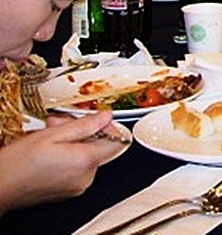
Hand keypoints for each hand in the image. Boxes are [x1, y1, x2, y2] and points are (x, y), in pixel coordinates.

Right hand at [0, 111, 119, 214]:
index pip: (118, 141)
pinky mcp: (69, 191)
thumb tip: (106, 117)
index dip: (109, 127)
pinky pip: (78, 168)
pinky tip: (50, 151)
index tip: (96, 119)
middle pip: (100, 146)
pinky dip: (69, 156)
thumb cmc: (18, 164)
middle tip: (60, 123)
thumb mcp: (52, 134)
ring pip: (88, 156)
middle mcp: (86, 177)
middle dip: (83, 131)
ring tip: (50, 136)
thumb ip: (84, 125)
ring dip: (74, 142)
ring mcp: (78, 186)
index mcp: (85, 161)